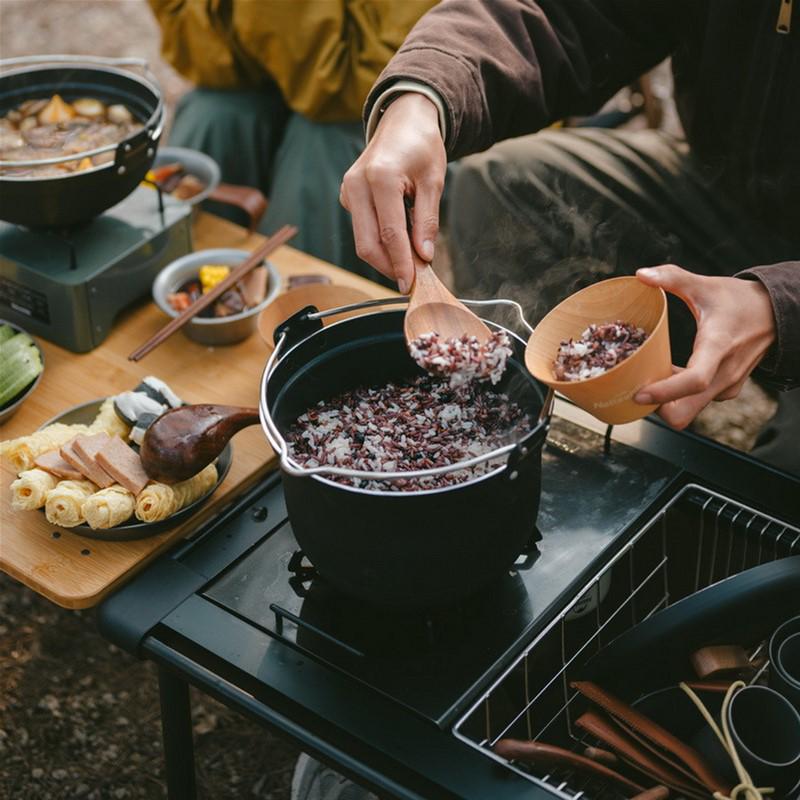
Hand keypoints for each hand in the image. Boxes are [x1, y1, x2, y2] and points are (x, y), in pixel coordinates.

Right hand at [340, 93, 445, 292]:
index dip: (400, 263)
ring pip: (362, 240)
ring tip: (410, 255)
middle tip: (410, 278)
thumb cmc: (421, 146)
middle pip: (367, 244)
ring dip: (385, 255)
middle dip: (388, 266)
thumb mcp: (434, 181)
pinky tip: (399, 236)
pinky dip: (380, 241)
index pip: (389, 234)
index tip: (409, 284)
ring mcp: (348, 190)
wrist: (403, 121)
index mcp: (380, 178)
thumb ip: (427, 221)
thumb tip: (423, 256)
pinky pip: (362, 229)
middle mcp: (357, 184)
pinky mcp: (347, 196)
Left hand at [634, 265, 775, 428]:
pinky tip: (668, 373)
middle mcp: (724, 373)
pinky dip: (678, 396)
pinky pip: (696, 402)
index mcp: (718, 347)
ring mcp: (727, 385)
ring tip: (649, 377)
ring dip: (666, 401)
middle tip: (636, 388)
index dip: (664, 393)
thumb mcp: (706, 286)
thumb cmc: (741, 300)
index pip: (694, 381)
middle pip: (686, 412)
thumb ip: (673, 277)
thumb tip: (641, 275)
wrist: (777, 313)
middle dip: (658, 408)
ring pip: (689, 409)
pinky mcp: (726, 389)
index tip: (640, 393)